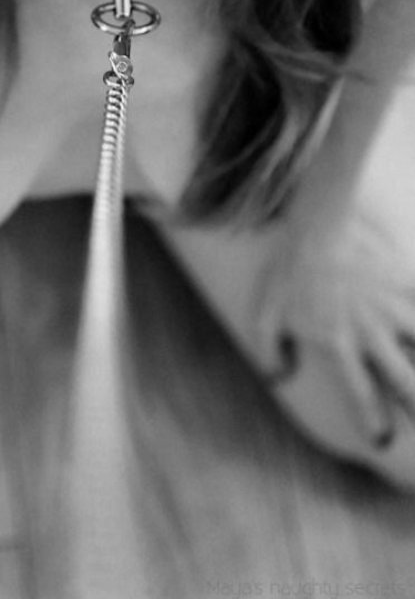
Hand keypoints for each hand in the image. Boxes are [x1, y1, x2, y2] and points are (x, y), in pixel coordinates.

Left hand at [253, 207, 414, 447]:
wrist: (317, 226)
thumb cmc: (288, 271)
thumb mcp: (264, 313)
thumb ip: (268, 350)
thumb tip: (277, 378)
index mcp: (339, 343)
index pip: (360, 393)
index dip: (372, 421)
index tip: (381, 439)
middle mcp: (372, 332)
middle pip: (406, 381)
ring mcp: (392, 308)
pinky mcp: (405, 283)